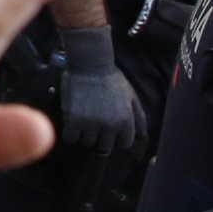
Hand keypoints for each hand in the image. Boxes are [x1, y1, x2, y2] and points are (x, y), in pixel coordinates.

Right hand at [57, 25, 143, 157]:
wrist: (90, 64)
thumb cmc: (112, 79)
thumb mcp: (132, 97)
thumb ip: (139, 118)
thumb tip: (143, 137)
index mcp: (126, 121)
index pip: (124, 144)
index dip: (117, 138)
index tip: (109, 131)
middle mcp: (110, 126)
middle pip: (105, 146)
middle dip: (100, 138)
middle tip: (94, 127)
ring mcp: (91, 124)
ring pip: (87, 143)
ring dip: (84, 136)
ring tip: (82, 124)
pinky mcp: (73, 120)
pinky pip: (70, 138)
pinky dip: (70, 134)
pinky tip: (71, 125)